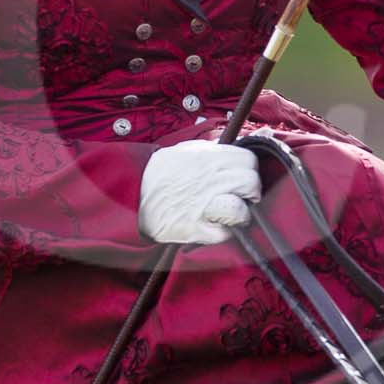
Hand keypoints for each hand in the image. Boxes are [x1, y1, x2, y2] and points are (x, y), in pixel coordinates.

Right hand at [138, 140, 262, 245]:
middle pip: (250, 184)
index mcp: (209, 157)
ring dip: (240, 214)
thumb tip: (240, 152)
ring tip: (230, 214)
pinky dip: (223, 232)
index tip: (242, 177)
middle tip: (239, 197)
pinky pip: (224, 233)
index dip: (248, 170)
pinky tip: (213, 226)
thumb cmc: (162, 172)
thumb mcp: (188, 150)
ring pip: (241, 210)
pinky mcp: (194, 227)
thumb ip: (215, 151)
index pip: (249, 160)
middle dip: (249, 192)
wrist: (132, 191)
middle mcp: (209, 179)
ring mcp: (202, 204)